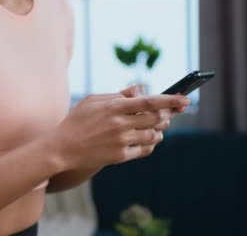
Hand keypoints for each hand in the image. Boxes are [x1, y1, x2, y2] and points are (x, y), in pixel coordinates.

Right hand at [47, 85, 189, 170]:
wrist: (62, 148)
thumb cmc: (77, 120)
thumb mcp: (93, 100)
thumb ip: (118, 94)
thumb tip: (141, 90)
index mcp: (114, 106)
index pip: (149, 101)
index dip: (170, 100)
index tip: (184, 99)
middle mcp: (120, 124)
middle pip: (156, 118)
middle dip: (168, 115)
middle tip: (170, 113)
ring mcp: (121, 141)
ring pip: (153, 135)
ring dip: (159, 130)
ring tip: (157, 126)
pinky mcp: (120, 156)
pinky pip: (145, 150)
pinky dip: (150, 144)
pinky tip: (147, 139)